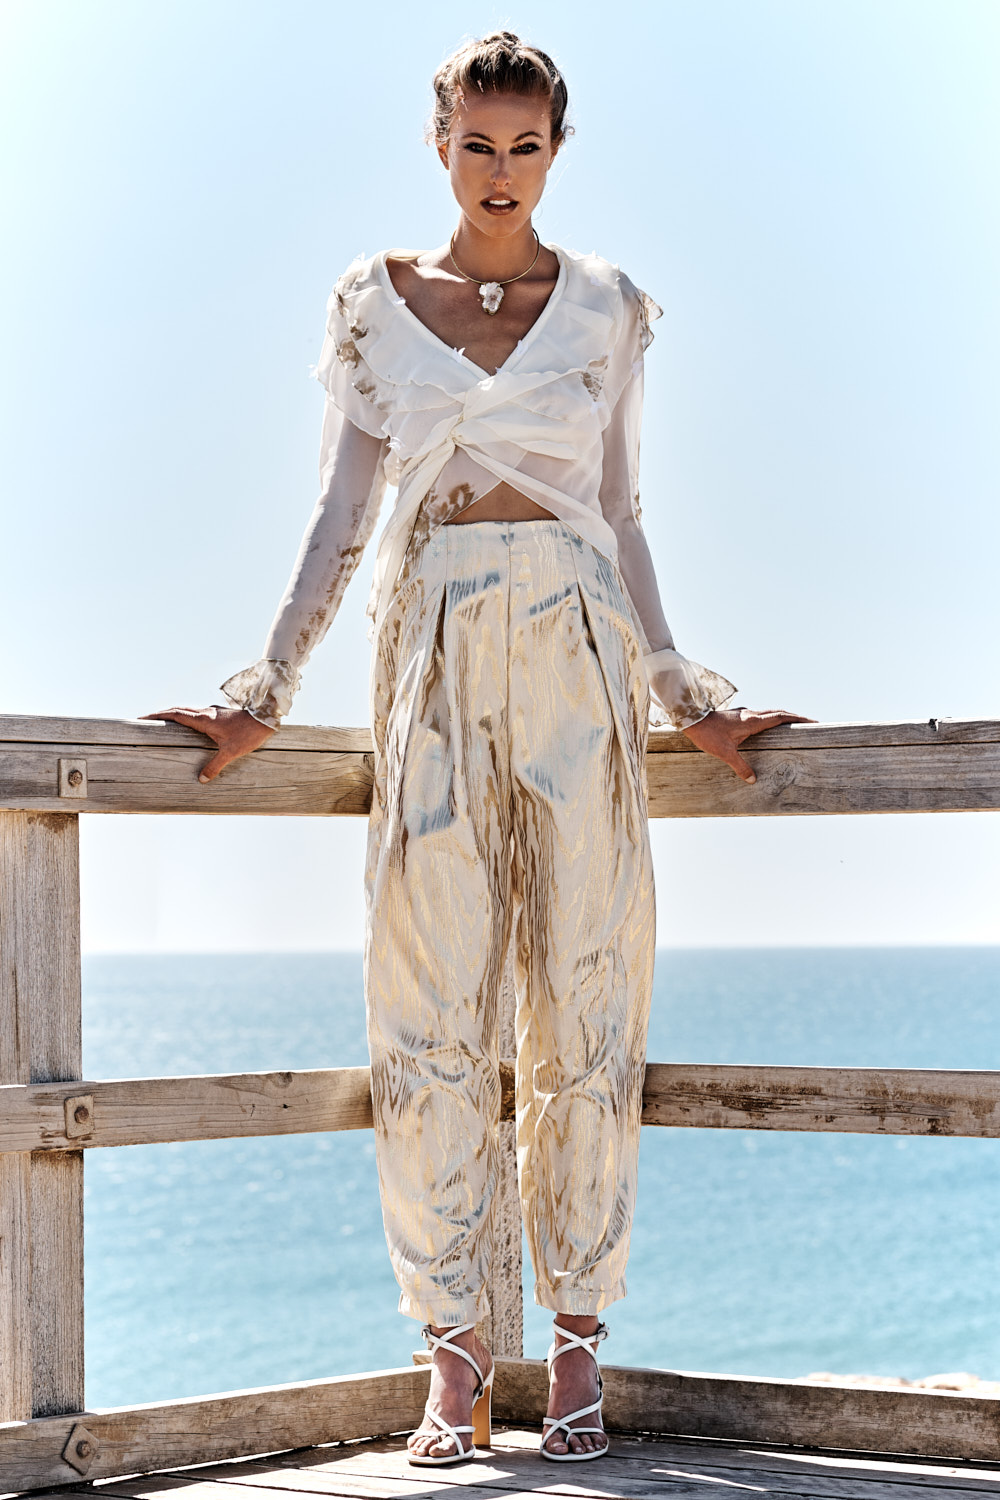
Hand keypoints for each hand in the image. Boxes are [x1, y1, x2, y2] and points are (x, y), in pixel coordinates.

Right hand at [138, 705, 275, 782]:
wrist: (266, 717)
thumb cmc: (248, 733)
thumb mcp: (231, 752)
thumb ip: (215, 766)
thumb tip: (201, 779)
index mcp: (203, 719)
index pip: (174, 714)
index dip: (157, 716)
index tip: (142, 718)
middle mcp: (205, 712)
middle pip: (177, 710)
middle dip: (161, 715)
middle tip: (148, 721)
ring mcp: (213, 712)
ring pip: (188, 711)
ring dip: (174, 715)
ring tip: (164, 724)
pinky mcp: (220, 714)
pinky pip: (197, 714)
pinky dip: (187, 718)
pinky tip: (190, 727)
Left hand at [681, 707, 814, 783]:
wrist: (691, 719)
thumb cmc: (708, 734)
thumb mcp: (724, 753)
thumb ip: (740, 766)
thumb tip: (752, 780)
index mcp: (753, 721)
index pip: (781, 717)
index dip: (798, 719)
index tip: (812, 721)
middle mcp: (751, 714)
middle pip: (779, 713)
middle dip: (795, 718)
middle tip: (809, 724)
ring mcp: (744, 714)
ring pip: (769, 713)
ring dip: (783, 718)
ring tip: (793, 726)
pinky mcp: (737, 716)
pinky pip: (760, 716)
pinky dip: (770, 720)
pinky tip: (767, 729)